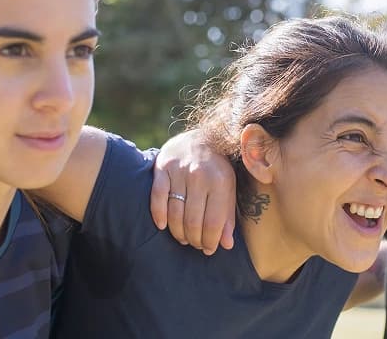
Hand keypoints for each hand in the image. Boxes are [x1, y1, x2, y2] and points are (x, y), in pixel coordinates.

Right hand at [151, 129, 237, 254]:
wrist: (203, 137)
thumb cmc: (218, 169)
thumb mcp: (229, 188)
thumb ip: (227, 216)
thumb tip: (226, 245)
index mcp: (220, 181)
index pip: (213, 222)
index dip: (210, 241)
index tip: (208, 249)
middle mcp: (199, 176)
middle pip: (192, 221)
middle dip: (194, 239)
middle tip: (195, 244)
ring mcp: (179, 171)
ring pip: (174, 213)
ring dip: (178, 232)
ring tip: (183, 238)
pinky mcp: (162, 167)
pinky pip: (157, 197)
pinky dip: (158, 215)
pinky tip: (163, 226)